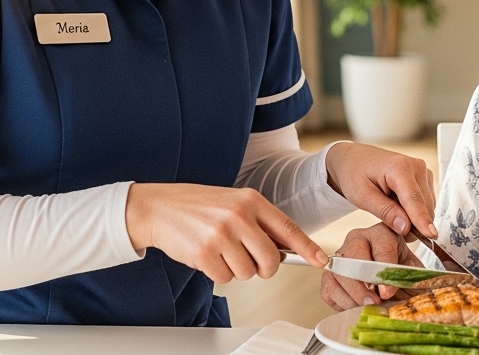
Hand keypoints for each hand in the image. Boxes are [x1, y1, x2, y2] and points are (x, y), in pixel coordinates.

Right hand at [124, 182, 325, 283]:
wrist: (158, 208)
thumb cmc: (198, 207)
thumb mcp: (233, 203)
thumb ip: (259, 222)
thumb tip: (285, 249)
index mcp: (251, 200)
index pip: (288, 228)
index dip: (307, 248)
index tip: (320, 260)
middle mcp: (239, 216)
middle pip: (271, 260)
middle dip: (263, 268)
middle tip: (248, 260)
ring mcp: (221, 235)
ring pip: (248, 272)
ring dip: (235, 269)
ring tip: (220, 250)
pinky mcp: (204, 253)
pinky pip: (225, 279)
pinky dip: (217, 273)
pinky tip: (206, 255)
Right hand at [320, 223, 422, 310]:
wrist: (392, 281)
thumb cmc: (402, 273)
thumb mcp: (411, 272)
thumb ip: (408, 278)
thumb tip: (395, 292)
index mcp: (382, 233)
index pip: (382, 248)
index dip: (383, 272)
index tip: (386, 292)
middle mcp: (357, 239)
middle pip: (354, 258)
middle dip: (363, 284)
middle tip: (373, 302)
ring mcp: (340, 256)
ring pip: (339, 275)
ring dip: (352, 296)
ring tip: (366, 308)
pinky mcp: (329, 275)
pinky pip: (329, 290)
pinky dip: (341, 303)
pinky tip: (356, 308)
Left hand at [325, 142, 437, 237]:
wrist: (353, 160)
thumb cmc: (354, 174)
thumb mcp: (362, 196)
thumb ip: (385, 212)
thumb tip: (406, 228)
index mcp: (399, 167)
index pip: (414, 199)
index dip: (422, 220)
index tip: (431, 235)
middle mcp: (416, 166)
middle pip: (424, 205)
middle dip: (413, 224)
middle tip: (391, 229)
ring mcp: (422, 171)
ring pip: (427, 206)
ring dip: (414, 218)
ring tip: (390, 214)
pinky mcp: (424, 177)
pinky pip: (426, 202)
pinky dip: (415, 211)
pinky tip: (397, 208)